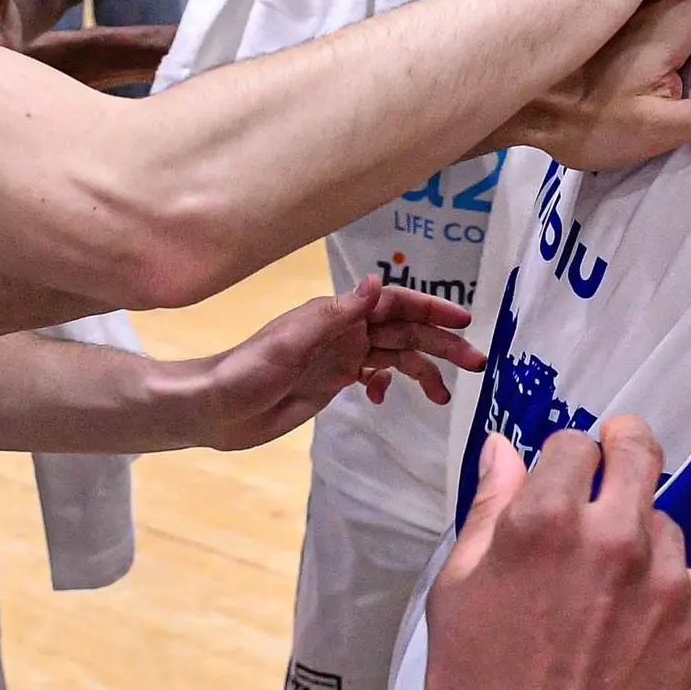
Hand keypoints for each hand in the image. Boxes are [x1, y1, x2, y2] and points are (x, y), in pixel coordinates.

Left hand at [173, 280, 482, 440]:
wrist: (215, 408)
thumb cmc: (246, 370)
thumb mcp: (290, 342)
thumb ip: (336, 314)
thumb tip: (377, 281)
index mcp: (336, 314)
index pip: (394, 303)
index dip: (431, 308)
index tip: (463, 321)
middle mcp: (343, 330)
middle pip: (404, 330)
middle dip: (440, 343)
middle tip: (475, 363)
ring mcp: (341, 356)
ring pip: (395, 355)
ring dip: (423, 369)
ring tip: (446, 395)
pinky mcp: (334, 381)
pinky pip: (375, 376)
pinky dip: (390, 384)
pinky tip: (389, 399)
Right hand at [426, 420, 690, 689]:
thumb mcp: (457, 597)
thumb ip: (489, 512)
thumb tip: (504, 451)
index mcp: (545, 523)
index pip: (573, 443)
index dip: (564, 461)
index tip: (562, 481)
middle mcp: (616, 541)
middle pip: (640, 452)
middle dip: (623, 452)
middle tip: (611, 473)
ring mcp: (669, 586)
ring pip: (665, 527)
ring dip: (641, 544)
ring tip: (605, 600)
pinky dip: (667, 602)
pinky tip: (630, 644)